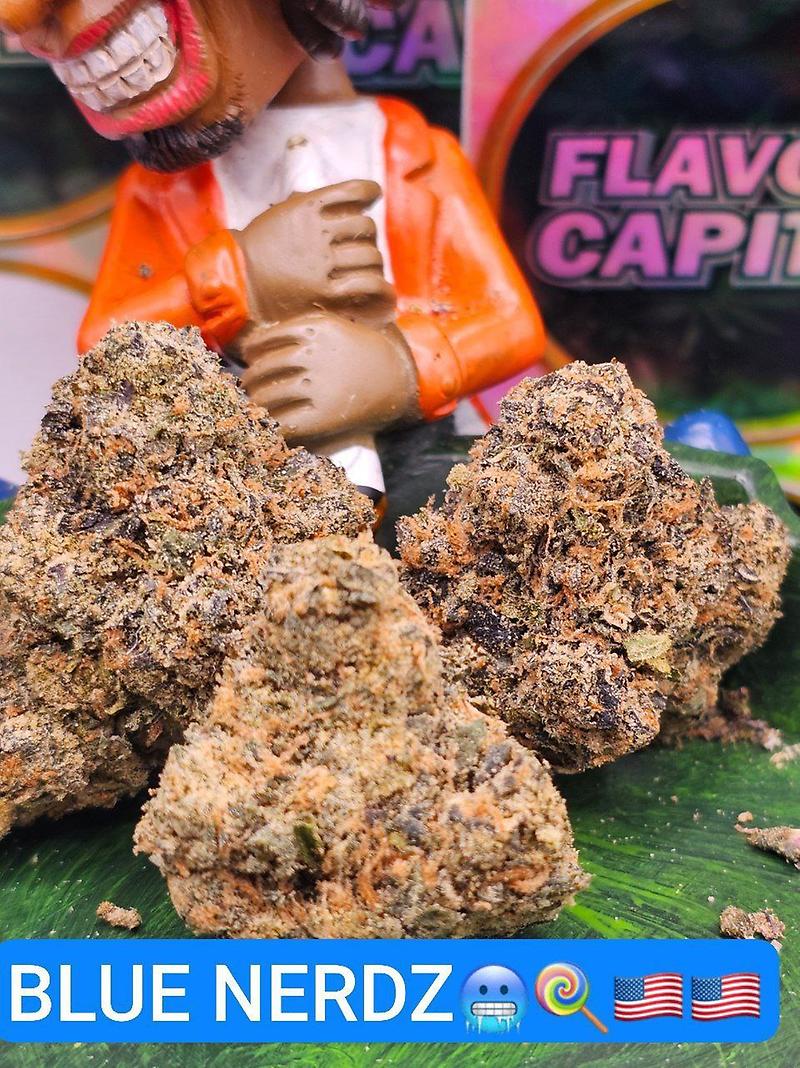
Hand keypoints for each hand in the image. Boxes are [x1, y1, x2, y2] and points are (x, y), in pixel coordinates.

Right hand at [233, 179, 395, 329]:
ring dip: (373, 262)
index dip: (370, 193)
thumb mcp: (281, 214)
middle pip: (366, 227)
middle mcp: (318, 232)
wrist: (239, 283)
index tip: (373, 197)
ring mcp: (323, 265)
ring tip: (367, 269)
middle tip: (361, 245)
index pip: (355, 192)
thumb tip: (341, 200)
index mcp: (307, 207)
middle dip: (367, 236)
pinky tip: (383, 292)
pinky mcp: (327, 295)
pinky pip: (368, 285)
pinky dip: (382, 289)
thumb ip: (309, 205)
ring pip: (371, 256)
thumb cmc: (259, 249)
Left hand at [239, 312, 420, 443]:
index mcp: (315, 327)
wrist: (403, 378)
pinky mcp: (324, 415)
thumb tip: (261, 339)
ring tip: (253, 406)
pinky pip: (285, 422)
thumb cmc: (369, 351)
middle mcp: (313, 353)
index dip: (252, 350)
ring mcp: (318, 385)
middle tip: (246, 385)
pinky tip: (268, 427)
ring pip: (269, 395)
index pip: (266, 338)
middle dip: (251, 379)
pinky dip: (271, 426)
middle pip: (264, 368)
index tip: (249, 357)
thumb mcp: (340, 326)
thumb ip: (305, 329)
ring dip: (256, 403)